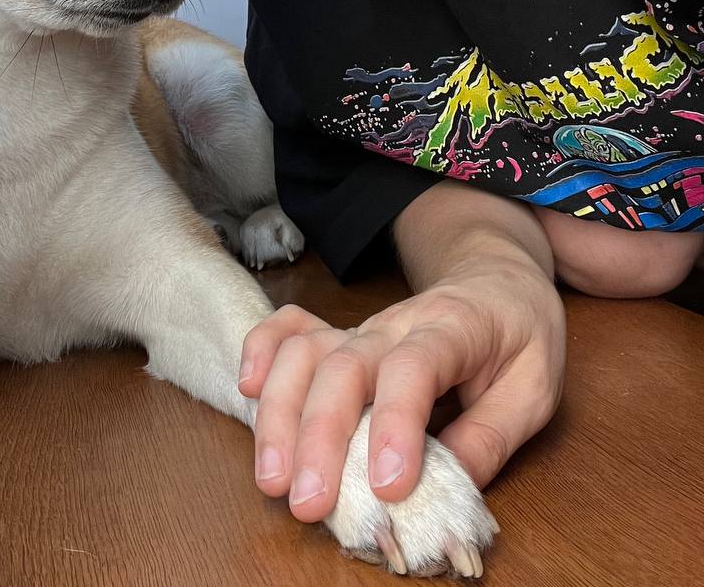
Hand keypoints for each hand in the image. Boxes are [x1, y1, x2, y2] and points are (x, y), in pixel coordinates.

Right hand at [237, 258, 564, 523]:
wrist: (496, 280)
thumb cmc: (518, 336)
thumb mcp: (534, 389)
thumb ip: (493, 438)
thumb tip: (450, 491)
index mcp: (454, 330)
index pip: (415, 367)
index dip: (397, 423)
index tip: (389, 486)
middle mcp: (395, 325)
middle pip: (344, 364)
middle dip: (319, 434)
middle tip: (309, 504)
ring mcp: (362, 329)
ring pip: (306, 352)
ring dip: (280, 411)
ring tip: (272, 477)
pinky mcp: (341, 337)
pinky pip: (290, 329)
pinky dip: (262, 350)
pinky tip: (247, 389)